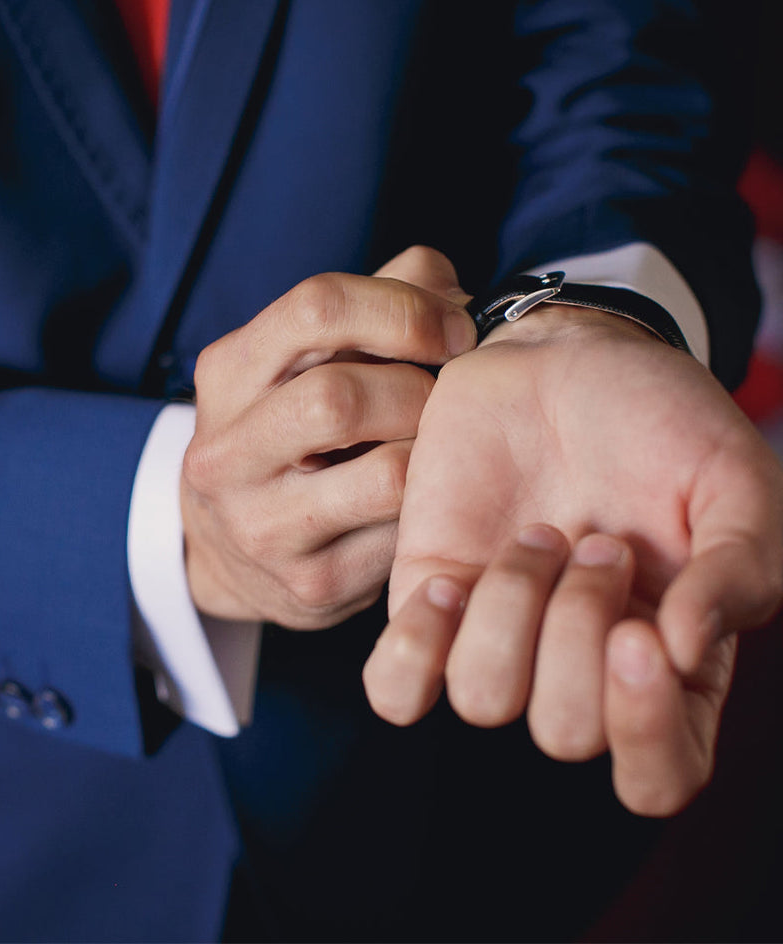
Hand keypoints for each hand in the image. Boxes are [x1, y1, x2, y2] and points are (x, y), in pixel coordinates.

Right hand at [181, 246, 476, 628]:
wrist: (232, 549)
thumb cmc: (290, 434)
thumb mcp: (303, 361)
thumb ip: (377, 302)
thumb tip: (453, 289)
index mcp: (226, 374)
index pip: (316, 307)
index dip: (404, 309)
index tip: (454, 331)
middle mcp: (226, 452)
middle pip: (341, 397)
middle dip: (420, 391)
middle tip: (443, 400)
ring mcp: (262, 524)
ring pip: (387, 475)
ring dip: (435, 451)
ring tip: (437, 446)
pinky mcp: (310, 583)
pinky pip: (405, 534)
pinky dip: (433, 506)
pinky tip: (428, 497)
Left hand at [363, 305, 782, 814]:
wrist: (564, 359)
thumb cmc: (658, 422)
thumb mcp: (735, 480)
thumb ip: (740, 569)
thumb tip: (686, 652)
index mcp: (666, 665)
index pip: (658, 776)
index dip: (646, 732)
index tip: (639, 635)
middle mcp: (577, 667)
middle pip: (565, 732)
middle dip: (580, 628)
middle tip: (599, 540)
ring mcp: (496, 637)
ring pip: (482, 698)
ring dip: (512, 610)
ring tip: (540, 535)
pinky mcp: (427, 599)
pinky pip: (395, 686)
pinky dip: (416, 649)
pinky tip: (450, 581)